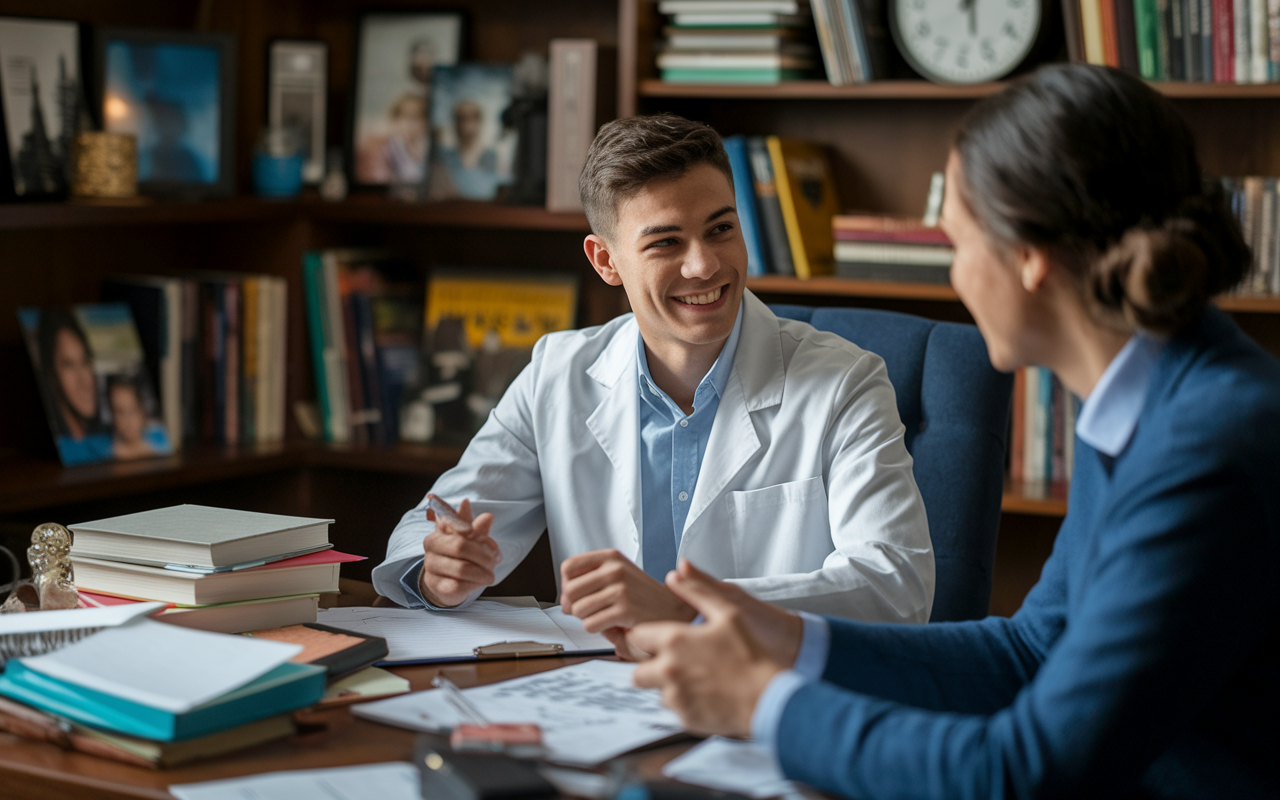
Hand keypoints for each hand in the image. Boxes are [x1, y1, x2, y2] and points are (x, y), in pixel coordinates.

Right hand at [418, 496, 499, 607]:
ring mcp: (431, 566)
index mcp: (439, 530)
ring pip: (462, 568)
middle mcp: (431, 546)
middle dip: (483, 554)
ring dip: (482, 572)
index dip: (459, 524)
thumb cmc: (460, 557)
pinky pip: (460, 585)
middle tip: (493, 560)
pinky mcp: (436, 586)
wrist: (446, 583)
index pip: (447, 522)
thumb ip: (479, 529)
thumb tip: (488, 517)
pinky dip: (475, 583)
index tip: (470, 529)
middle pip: (460, 546)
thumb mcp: (471, 540)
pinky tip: (479, 581)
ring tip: (490, 574)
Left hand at [559, 549, 696, 635]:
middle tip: (587, 612)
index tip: (576, 595)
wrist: (675, 609)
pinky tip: (612, 625)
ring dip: (587, 619)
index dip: (567, 585)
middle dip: (573, 606)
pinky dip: (597, 629)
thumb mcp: (619, 574)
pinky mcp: (625, 610)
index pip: (568, 568)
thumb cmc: (644, 595)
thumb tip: (564, 599)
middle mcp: (615, 569)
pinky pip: (591, 624)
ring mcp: (620, 589)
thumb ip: (591, 579)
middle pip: (569, 591)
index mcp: (611, 557)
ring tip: (604, 617)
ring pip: (578, 610)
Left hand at [630, 560, 800, 737]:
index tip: (658, 640)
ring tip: (697, 678)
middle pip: (637, 672)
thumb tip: (676, 573)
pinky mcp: (685, 717)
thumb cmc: (751, 654)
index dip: (647, 638)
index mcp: (674, 641)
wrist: (769, 697)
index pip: (637, 638)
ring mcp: (675, 696)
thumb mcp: (728, 612)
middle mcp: (668, 669)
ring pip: (657, 691)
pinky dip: (685, 703)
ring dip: (668, 685)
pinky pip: (675, 709)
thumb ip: (697, 590)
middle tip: (674, 662)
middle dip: (650, 666)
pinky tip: (706, 694)